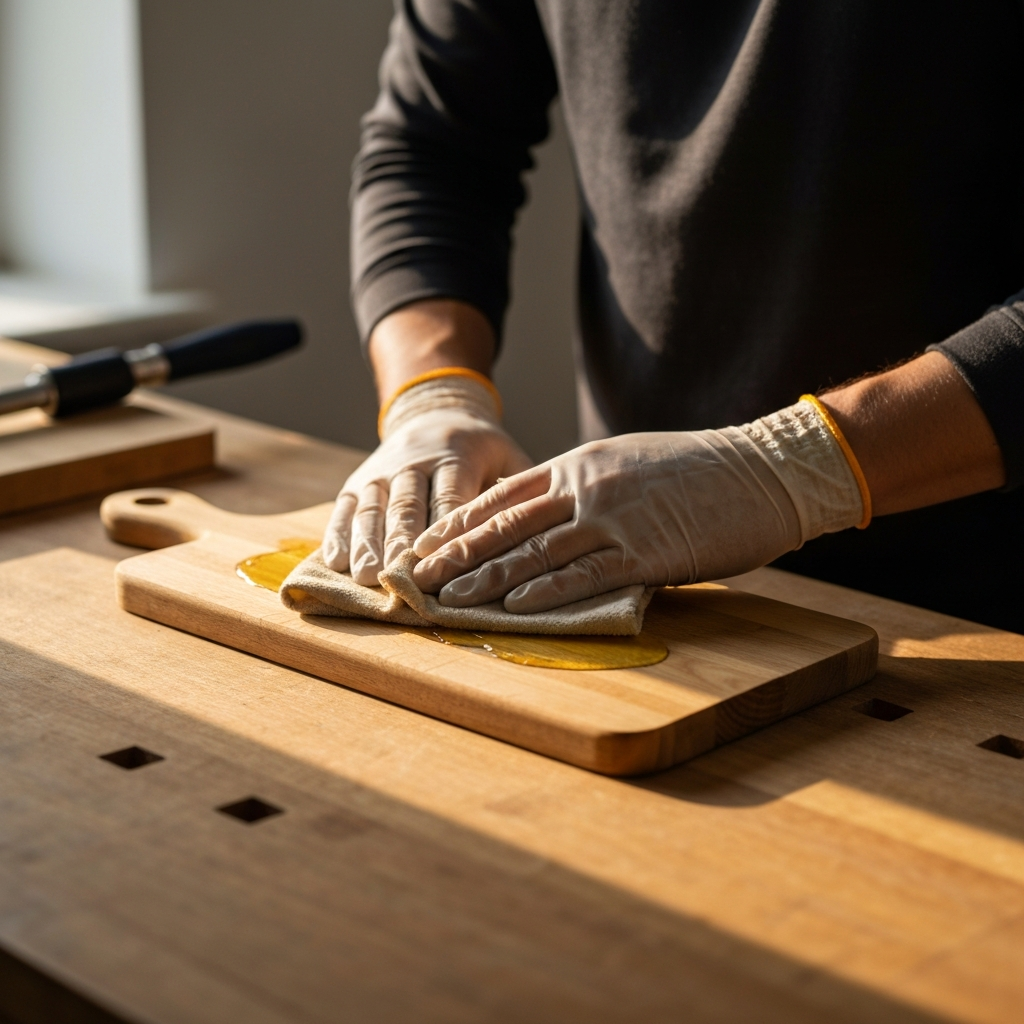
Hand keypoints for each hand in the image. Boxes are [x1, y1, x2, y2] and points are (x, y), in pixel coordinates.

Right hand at [323, 374, 530, 585]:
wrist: (436, 411)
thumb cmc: (482, 450)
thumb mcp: (508, 456)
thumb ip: (522, 488)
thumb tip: (540, 529)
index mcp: (457, 455)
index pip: (451, 497)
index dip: (446, 531)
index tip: (443, 563)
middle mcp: (415, 460)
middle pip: (408, 505)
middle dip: (400, 542)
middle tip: (397, 578)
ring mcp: (382, 470)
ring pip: (373, 508)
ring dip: (367, 544)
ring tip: (366, 577)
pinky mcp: (359, 480)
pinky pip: (346, 508)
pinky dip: (338, 535)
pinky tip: (336, 563)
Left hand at [412, 404, 865, 611]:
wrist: (762, 470)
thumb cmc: (699, 470)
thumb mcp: (629, 462)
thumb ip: (585, 485)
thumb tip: (551, 511)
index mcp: (579, 465)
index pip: (502, 497)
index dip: (459, 524)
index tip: (426, 545)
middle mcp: (586, 487)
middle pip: (505, 524)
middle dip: (455, 554)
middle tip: (417, 578)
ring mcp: (614, 518)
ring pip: (535, 551)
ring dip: (487, 578)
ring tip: (450, 600)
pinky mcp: (646, 551)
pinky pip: (585, 574)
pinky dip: (547, 592)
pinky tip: (516, 607)